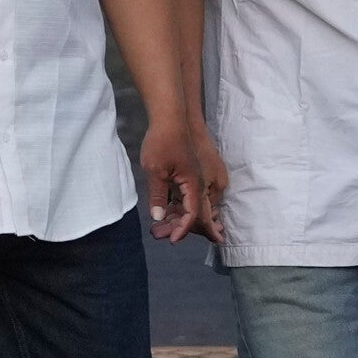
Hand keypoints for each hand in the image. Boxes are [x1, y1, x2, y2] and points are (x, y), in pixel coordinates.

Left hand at [140, 114, 222, 246]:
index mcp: (195, 183)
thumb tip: (159, 218)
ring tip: (157, 228)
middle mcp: (201, 183)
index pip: (193, 214)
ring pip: (190, 205)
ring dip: (176, 217)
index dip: (182, 229)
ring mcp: (197, 178)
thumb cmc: (162, 141)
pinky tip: (163, 213)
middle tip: (159, 236)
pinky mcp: (190, 174)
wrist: (170, 118)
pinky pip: (187, 196)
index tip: (171, 240)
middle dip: (178, 227)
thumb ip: (158, 196)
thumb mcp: (156, 171)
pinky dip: (176, 206)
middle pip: (194, 213)